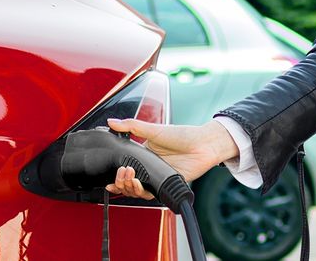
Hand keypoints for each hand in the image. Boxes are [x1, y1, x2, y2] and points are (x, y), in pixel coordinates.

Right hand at [104, 118, 239, 199]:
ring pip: (137, 190)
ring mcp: (158, 177)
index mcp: (144, 154)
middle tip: (122, 172)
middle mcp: (150, 167)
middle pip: (128, 182)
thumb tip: (111, 121)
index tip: (111, 172)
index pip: (125, 167)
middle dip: (121, 180)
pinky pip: (151, 194)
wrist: (203, 144)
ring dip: (129, 186)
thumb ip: (132, 126)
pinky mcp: (166, 185)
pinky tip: (138, 185)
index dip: (116, 173)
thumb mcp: (154, 129)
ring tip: (129, 176)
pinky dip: (141, 192)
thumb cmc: (183, 135)